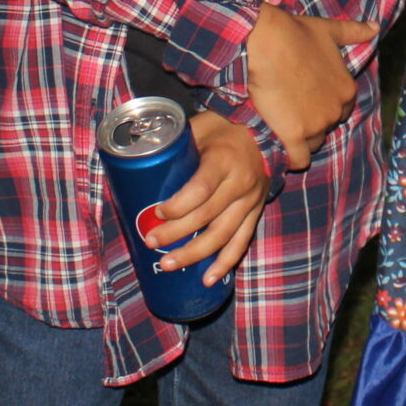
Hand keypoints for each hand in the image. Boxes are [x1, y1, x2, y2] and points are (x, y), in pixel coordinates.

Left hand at [144, 111, 269, 286]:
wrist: (268, 132)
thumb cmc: (225, 129)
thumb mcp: (201, 127)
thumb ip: (177, 145)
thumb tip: (137, 159)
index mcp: (224, 160)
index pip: (201, 189)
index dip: (178, 205)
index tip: (157, 212)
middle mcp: (240, 183)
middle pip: (207, 216)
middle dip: (176, 234)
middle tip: (150, 242)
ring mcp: (250, 202)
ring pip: (223, 235)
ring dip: (195, 254)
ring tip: (169, 265)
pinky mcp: (255, 213)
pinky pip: (241, 242)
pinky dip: (225, 263)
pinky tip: (208, 279)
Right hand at [245, 3, 373, 170]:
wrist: (266, 44)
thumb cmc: (295, 34)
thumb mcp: (329, 30)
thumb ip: (355, 32)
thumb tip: (376, 28)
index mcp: (346, 90)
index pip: (340, 110)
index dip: (323, 106)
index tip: (306, 101)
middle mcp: (336, 111)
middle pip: (325, 128)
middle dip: (311, 122)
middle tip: (290, 111)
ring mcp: (316, 125)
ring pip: (312, 144)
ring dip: (301, 139)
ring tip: (282, 127)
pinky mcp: (294, 136)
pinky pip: (299, 159)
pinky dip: (292, 158)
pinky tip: (281, 149)